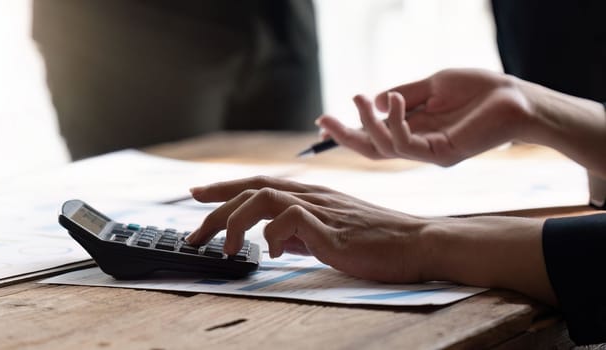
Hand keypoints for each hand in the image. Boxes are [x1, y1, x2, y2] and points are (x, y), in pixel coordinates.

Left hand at [185, 176, 429, 282]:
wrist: (418, 242)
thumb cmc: (378, 240)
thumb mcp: (329, 232)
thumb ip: (300, 231)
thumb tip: (272, 239)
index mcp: (310, 194)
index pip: (257, 183)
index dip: (224, 188)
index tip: (196, 195)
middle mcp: (311, 195)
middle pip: (251, 189)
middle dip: (215, 209)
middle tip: (193, 234)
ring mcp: (321, 209)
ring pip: (263, 197)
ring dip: (235, 222)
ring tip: (227, 249)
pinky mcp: (331, 228)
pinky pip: (290, 219)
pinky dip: (273, 235)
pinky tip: (273, 254)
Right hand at [317, 68, 530, 165]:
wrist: (517, 98)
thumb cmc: (479, 90)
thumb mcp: (432, 85)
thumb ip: (404, 94)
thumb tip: (376, 101)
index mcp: (414, 131)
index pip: (374, 137)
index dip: (349, 131)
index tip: (323, 121)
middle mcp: (418, 146)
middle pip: (371, 150)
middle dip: (344, 137)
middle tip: (323, 120)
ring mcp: (428, 153)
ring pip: (383, 148)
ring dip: (366, 124)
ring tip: (359, 98)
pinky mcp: (441, 154)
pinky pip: (405, 143)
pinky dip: (394, 122)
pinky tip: (394, 100)